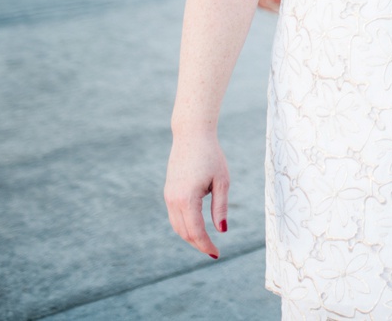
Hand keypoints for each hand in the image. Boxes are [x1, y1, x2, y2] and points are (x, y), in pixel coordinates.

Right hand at [164, 130, 229, 258]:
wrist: (192, 136)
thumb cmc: (212, 156)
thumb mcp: (222, 181)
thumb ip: (221, 207)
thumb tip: (222, 230)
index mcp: (187, 199)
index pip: (195, 231)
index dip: (205, 245)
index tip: (217, 254)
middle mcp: (173, 200)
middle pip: (184, 232)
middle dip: (198, 244)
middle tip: (214, 252)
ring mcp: (168, 196)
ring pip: (177, 226)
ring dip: (190, 237)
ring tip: (206, 242)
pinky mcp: (169, 192)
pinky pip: (175, 216)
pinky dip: (185, 226)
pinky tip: (197, 227)